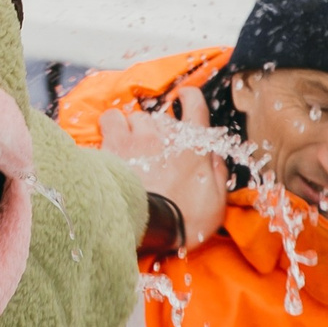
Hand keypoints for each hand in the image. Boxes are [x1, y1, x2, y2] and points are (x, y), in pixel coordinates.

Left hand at [101, 89, 229, 248]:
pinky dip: (110, 126)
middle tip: (154, 151)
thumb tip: (214, 157)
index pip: (196, 104)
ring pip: (133, 116)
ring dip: (132, 128)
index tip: (183, 97)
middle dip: (157, 130)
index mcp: (193, 145)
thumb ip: (218, 173)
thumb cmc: (185, 220)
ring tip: (130, 147)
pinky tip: (110, 141)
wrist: (149, 229)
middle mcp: (166, 135)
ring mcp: (138, 138)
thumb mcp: (216, 201)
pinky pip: (109, 120)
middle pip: (159, 117)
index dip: (189, 96)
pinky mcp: (113, 146)